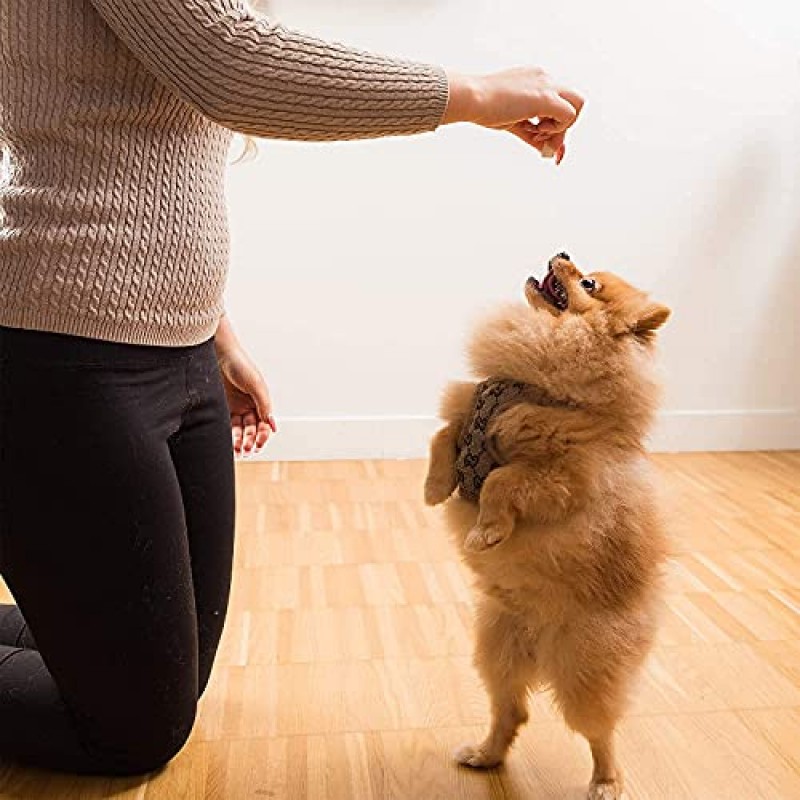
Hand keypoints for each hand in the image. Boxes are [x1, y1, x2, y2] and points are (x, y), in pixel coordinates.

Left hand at [214, 316, 275, 455]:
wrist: (218, 354)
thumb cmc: (239, 364)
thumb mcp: (256, 384)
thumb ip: (264, 404)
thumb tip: (272, 425)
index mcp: (260, 402)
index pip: (264, 424)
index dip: (263, 435)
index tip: (259, 443)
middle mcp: (248, 407)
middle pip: (252, 430)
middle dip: (251, 441)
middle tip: (248, 449)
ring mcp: (234, 409)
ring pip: (240, 431)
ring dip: (240, 441)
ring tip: (239, 450)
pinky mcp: (221, 409)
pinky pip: (226, 426)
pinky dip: (229, 436)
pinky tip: (229, 444)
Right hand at [443, 67, 583, 163]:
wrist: (471, 98)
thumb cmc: (483, 108)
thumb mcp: (512, 121)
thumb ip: (530, 133)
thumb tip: (544, 150)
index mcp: (535, 80)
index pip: (558, 101)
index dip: (554, 124)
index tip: (539, 140)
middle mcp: (544, 79)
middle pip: (574, 100)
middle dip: (563, 125)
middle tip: (541, 139)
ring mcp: (547, 86)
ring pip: (577, 105)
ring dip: (561, 127)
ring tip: (534, 134)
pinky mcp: (545, 98)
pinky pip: (568, 116)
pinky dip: (557, 130)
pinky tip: (535, 132)